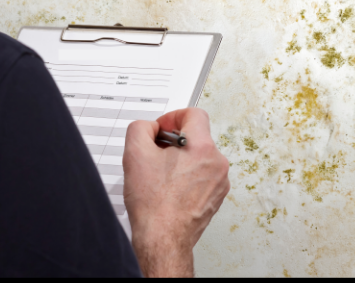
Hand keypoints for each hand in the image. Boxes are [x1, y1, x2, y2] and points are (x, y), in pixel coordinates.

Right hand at [123, 108, 229, 276]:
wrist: (163, 239)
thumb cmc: (154, 205)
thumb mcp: (135, 153)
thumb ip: (141, 128)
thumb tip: (150, 128)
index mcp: (203, 148)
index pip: (194, 114)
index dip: (173, 117)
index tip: (161, 129)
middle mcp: (217, 164)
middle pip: (196, 137)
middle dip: (173, 142)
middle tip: (155, 154)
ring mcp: (219, 183)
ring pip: (199, 158)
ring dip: (180, 160)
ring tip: (161, 176)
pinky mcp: (215, 198)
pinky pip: (202, 177)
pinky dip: (186, 177)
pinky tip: (169, 189)